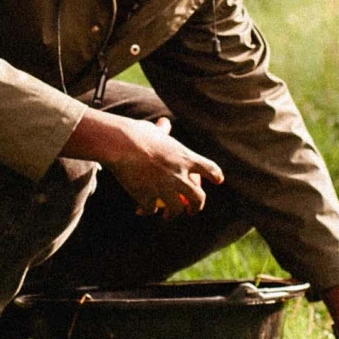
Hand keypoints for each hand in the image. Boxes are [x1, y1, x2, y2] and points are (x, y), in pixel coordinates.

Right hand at [66, 108, 222, 218]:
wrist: (120, 144)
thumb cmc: (135, 133)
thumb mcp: (154, 129)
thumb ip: (162, 130)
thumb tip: (163, 123)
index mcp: (185, 157)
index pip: (209, 168)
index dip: (215, 175)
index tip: (218, 180)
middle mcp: (179, 175)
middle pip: (197, 197)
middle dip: (196, 207)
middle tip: (191, 210)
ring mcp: (164, 187)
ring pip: (176, 209)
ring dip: (172, 214)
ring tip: (167, 215)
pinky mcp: (147, 196)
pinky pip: (150, 209)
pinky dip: (146, 211)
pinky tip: (141, 210)